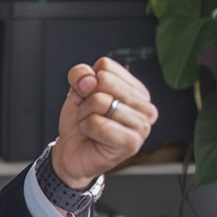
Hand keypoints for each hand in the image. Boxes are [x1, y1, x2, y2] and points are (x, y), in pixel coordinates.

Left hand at [52, 57, 159, 188]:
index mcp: (136, 89)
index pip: (106, 66)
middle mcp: (145, 106)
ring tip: (91, 126)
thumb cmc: (80, 121)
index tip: (89, 98)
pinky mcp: (132, 143)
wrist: (72, 151)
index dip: (87, 81)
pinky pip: (97, 123)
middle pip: (104, 81)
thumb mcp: (76, 91)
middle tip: (89, 115)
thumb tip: (90, 79)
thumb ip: (80, 75)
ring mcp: (142, 126)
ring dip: (84, 115)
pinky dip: (86, 127)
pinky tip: (93, 136)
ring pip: (99, 102)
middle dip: (85, 98)